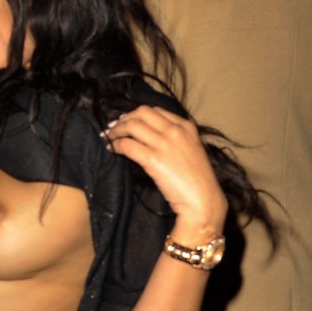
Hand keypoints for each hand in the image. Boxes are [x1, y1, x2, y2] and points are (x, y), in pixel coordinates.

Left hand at [104, 107, 226, 238]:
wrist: (202, 200)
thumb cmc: (198, 180)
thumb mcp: (193, 150)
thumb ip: (178, 139)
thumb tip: (154, 136)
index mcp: (187, 126)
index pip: (156, 111)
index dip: (138, 114)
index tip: (128, 121)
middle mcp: (175, 131)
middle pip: (141, 113)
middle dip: (125, 118)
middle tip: (114, 127)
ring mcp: (164, 143)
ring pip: (132, 125)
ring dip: (116, 130)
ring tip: (109, 137)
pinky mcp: (153, 159)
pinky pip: (127, 145)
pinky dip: (115, 145)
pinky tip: (112, 149)